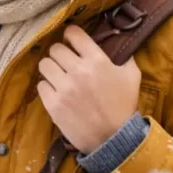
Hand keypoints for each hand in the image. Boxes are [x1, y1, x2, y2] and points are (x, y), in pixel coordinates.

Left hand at [37, 25, 141, 154]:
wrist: (113, 139)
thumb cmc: (123, 106)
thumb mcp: (132, 76)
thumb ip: (124, 56)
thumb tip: (116, 40)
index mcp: (97, 60)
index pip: (74, 34)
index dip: (70, 35)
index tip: (71, 41)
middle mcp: (78, 71)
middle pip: (55, 48)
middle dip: (60, 53)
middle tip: (65, 61)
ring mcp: (64, 88)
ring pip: (44, 64)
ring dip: (51, 68)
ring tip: (58, 76)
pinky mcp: (53, 105)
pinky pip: (41, 86)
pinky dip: (47, 87)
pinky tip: (56, 92)